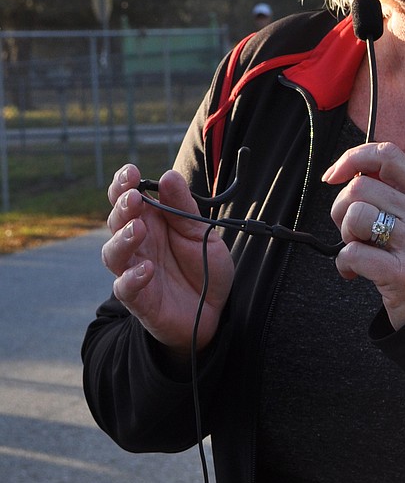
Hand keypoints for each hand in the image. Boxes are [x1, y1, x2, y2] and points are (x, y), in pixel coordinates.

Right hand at [101, 164, 234, 358]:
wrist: (214, 310)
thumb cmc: (203, 266)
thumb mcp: (201, 232)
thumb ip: (184, 208)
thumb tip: (168, 176)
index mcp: (150, 221)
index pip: (126, 198)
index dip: (123, 184)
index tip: (130, 172)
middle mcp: (137, 244)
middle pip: (116, 222)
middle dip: (122, 207)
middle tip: (134, 198)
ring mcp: (134, 271)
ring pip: (113, 253)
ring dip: (122, 239)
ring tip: (138, 228)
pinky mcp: (139, 299)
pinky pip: (125, 288)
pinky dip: (132, 278)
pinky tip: (147, 269)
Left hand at [324, 142, 404, 329]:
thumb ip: (394, 197)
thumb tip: (352, 175)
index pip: (388, 154)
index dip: (353, 158)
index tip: (336, 175)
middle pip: (360, 187)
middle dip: (340, 208)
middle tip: (350, 230)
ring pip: (355, 215)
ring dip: (344, 235)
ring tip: (357, 249)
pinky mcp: (401, 273)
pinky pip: (352, 253)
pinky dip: (344, 264)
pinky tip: (354, 272)